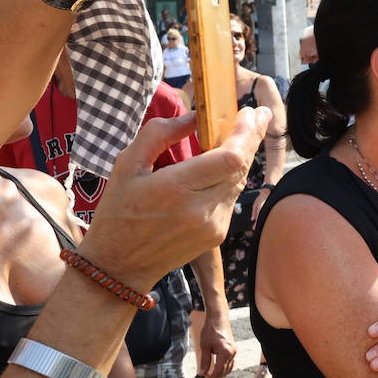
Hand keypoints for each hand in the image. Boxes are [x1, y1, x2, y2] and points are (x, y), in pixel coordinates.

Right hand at [79, 106, 270, 291]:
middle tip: (258, 115)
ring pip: (240, 182)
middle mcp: (201, 209)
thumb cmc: (119, 210)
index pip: (230, 159)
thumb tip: (194, 116)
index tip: (249, 112)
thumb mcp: (127, 165)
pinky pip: (231, 198)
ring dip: (243, 157)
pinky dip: (231, 178)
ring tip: (244, 133)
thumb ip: (159, 134)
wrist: (119, 264)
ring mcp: (213, 225)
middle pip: (241, 167)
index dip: (245, 134)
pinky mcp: (218, 234)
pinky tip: (225, 166)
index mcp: (176, 189)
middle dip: (252, 138)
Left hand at [197, 308, 236, 377]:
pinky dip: (223, 368)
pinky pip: (230, 362)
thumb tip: (202, 374)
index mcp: (226, 352)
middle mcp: (232, 352)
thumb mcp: (205, 347)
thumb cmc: (210, 330)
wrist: (218, 318)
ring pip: (229, 368)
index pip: (218, 371)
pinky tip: (216, 369)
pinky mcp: (232, 349)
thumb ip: (204, 361)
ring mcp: (234, 351)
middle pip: (225, 371)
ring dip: (220, 374)